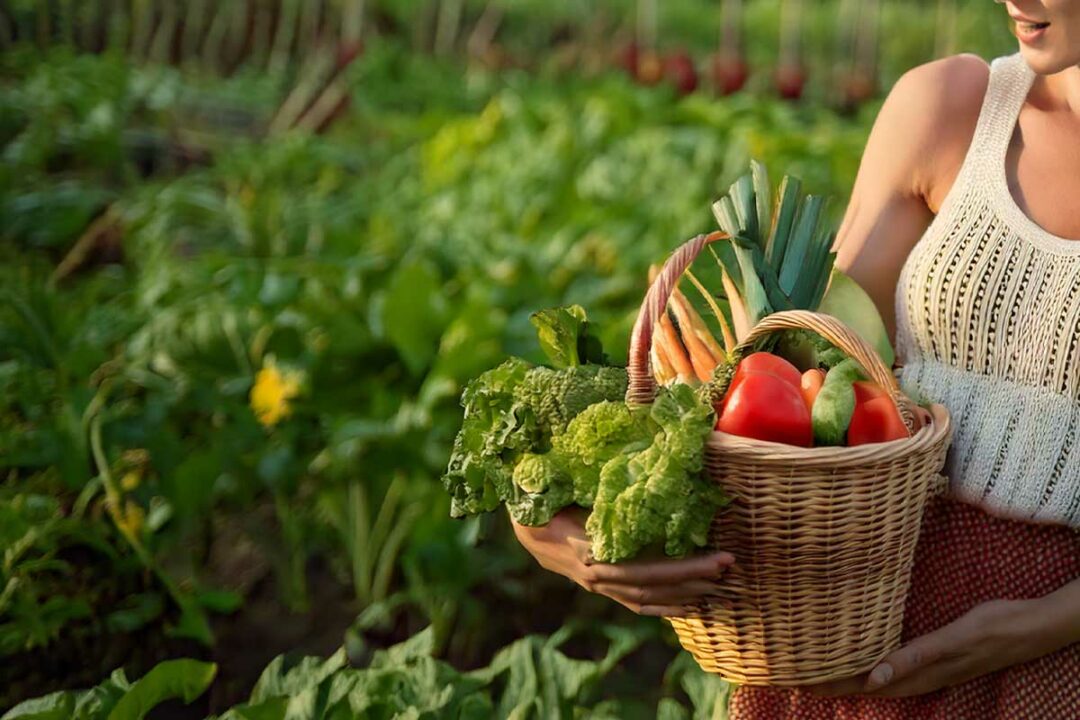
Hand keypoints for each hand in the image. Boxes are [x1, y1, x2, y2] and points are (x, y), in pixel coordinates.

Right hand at [509, 506, 734, 617]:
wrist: (525, 527)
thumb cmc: (544, 502)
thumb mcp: (561, 492)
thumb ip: (586, 494)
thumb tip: (610, 488)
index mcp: (589, 551)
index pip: (643, 568)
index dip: (682, 568)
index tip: (716, 558)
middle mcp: (596, 575)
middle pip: (651, 584)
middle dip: (692, 578)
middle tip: (729, 566)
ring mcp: (598, 586)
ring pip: (646, 597)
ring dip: (684, 594)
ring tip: (719, 585)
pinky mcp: (601, 588)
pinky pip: (636, 603)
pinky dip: (665, 607)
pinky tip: (690, 606)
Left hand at [810, 599, 1054, 697]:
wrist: (1032, 626)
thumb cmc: (993, 627)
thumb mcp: (954, 640)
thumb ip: (915, 658)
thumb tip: (875, 679)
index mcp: (919, 671)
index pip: (864, 682)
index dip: (831, 682)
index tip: (799, 680)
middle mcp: (922, 675)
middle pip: (867, 684)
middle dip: (832, 681)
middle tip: (797, 676)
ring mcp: (931, 669)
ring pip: (881, 679)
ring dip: (851, 677)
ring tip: (821, 672)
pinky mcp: (939, 658)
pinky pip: (898, 668)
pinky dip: (875, 668)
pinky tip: (868, 662)